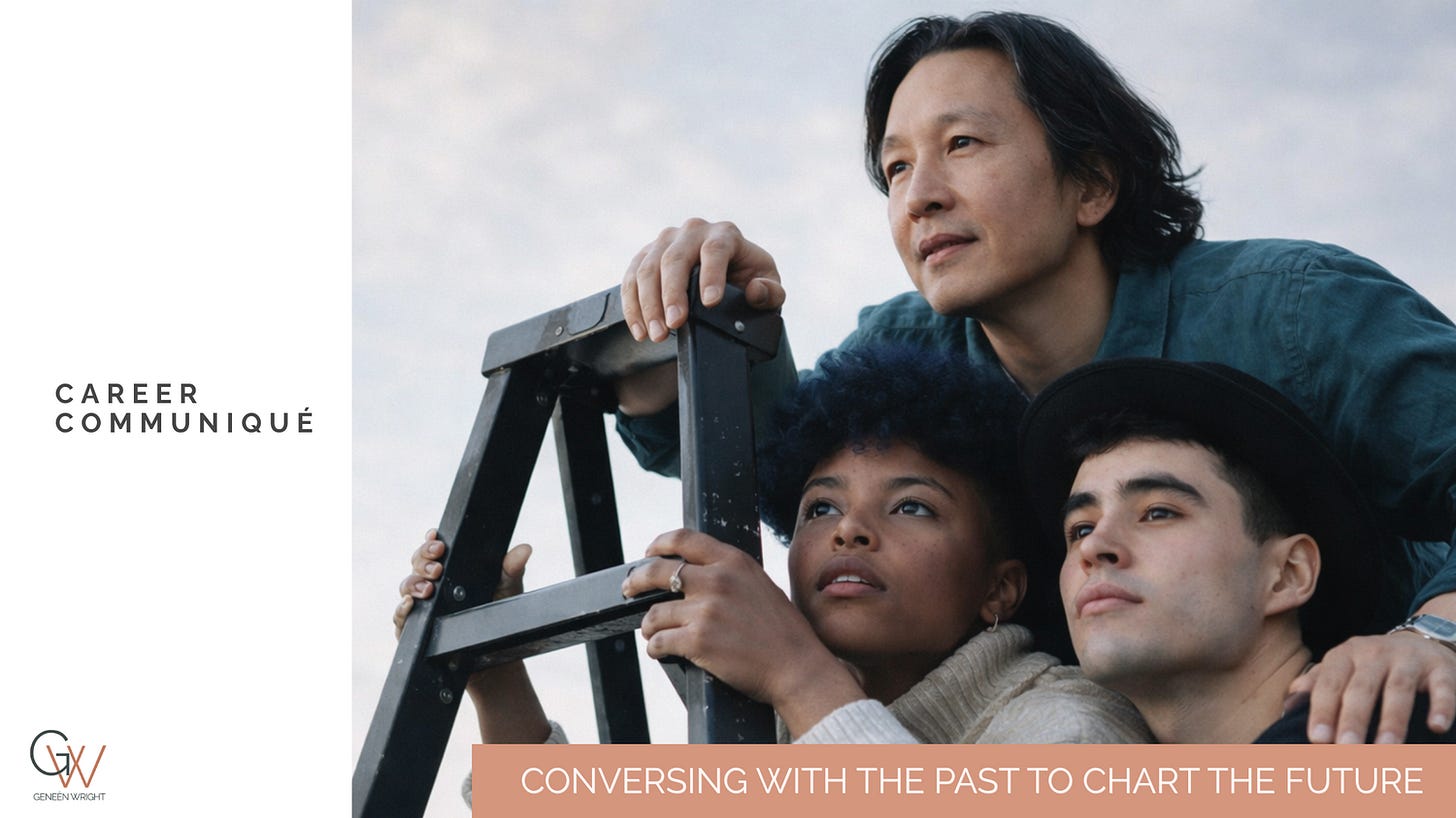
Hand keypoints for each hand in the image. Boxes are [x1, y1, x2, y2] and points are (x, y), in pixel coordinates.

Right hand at [393, 529, 531, 637]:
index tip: (436, 537)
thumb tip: (525, 549)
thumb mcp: (507, 588)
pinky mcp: (414, 629)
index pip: (434, 549)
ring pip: (407, 586)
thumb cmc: (497, 615)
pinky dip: (402, 609)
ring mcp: (421, 606)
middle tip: (438, 565)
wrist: (493, 654)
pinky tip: (410, 604)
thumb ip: (512, 568)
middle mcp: (432, 583)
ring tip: (429, 587)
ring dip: (414, 583)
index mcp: (451, 568)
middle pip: (417, 563)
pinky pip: (400, 617)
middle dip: (423, 560)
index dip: (431, 541)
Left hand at [620, 529, 863, 736]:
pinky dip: (656, 648)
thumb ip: (729, 576)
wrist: (797, 667)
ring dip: (650, 626)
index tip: (648, 553)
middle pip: (657, 572)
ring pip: (654, 615)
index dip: (659, 544)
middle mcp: (717, 580)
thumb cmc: (784, 632)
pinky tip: (661, 651)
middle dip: (636, 581)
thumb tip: (694, 575)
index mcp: (734, 562)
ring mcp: (706, 611)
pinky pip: (659, 642)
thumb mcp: (759, 585)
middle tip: (629, 589)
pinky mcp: (698, 642)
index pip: (684, 539)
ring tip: (655, 633)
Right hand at [621, 218, 783, 343]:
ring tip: (656, 335)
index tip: (710, 303)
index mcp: (725, 234)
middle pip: (674, 258)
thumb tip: (754, 291)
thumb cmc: (747, 279)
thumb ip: (771, 292)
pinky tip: (641, 330)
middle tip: (674, 325)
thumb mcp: (769, 286)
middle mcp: (693, 232)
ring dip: (648, 304)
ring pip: (647, 268)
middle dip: (672, 294)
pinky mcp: (646, 256)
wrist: (723, 275)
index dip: (711, 275)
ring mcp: (665, 241)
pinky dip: (632, 306)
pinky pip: (631, 278)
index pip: (715, 249)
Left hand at [1288, 630, 1455, 742]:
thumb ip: (1314, 686)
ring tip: (1386, 748)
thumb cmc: (1370, 665)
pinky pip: (1442, 687)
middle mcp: (1374, 654)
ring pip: (1398, 689)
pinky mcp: (1441, 668)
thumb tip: (1286, 709)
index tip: (1317, 740)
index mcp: (1344, 656)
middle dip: (1353, 719)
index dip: (1322, 711)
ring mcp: (1408, 659)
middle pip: (1361, 688)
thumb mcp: (1340, 669)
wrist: (1421, 640)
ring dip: (1392, 720)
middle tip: (1346, 749)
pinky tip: (1436, 727)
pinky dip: (1441, 706)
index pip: (1329, 684)